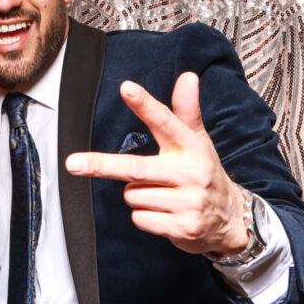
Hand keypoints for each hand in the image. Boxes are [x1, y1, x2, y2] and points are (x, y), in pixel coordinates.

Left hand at [65, 73, 248, 256]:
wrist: (230, 219)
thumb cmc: (204, 172)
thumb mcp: (198, 140)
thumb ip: (186, 109)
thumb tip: (187, 77)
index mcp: (192, 146)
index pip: (166, 121)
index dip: (145, 105)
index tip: (126, 88)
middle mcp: (191, 173)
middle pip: (135, 167)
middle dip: (102, 165)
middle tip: (73, 163)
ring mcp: (188, 202)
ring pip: (132, 195)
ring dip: (136, 194)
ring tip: (160, 193)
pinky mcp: (182, 227)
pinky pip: (139, 218)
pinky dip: (143, 216)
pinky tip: (163, 212)